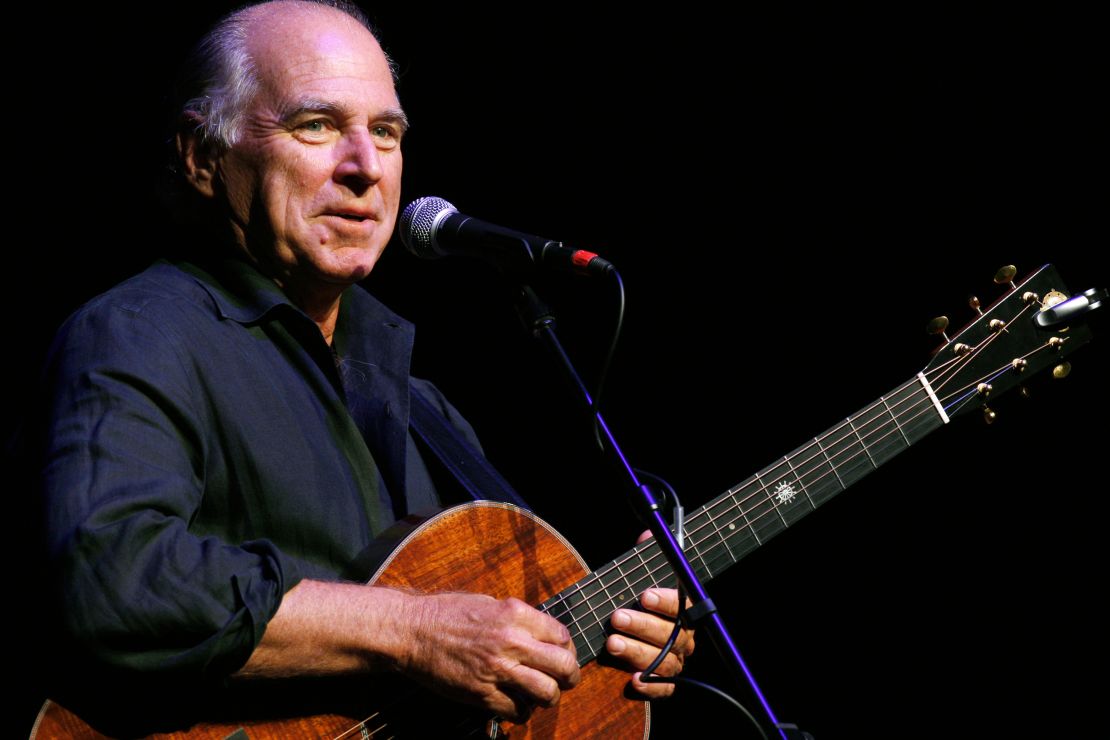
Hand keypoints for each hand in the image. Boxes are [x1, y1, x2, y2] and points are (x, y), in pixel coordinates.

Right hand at [401, 592, 580, 720]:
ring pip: (547, 692)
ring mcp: (497, 669)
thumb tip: (541, 634)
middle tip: (566, 680)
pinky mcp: (482, 693)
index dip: (567, 647)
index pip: (563, 635)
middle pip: (564, 665)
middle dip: (570, 676)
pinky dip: (523, 711)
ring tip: (544, 696)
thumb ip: (518, 618)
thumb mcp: (489, 602)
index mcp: (516, 613)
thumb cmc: (447, 612)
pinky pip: (518, 710)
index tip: (561, 654)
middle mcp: (511, 641)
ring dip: (550, 697)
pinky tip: (518, 704)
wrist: (413, 630)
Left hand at [605, 532, 695, 697]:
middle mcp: (684, 638)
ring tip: (612, 643)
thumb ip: (644, 558)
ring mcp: (675, 662)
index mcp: (683, 611)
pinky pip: (663, 690)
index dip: (666, 601)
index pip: (684, 606)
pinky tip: (632, 680)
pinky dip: (650, 687)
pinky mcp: (663, 684)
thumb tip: (647, 535)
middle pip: (673, 636)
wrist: (625, 634)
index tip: (644, 595)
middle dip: (643, 626)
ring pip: (665, 662)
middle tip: (616, 617)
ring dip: (638, 652)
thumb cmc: (634, 603)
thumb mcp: (636, 578)